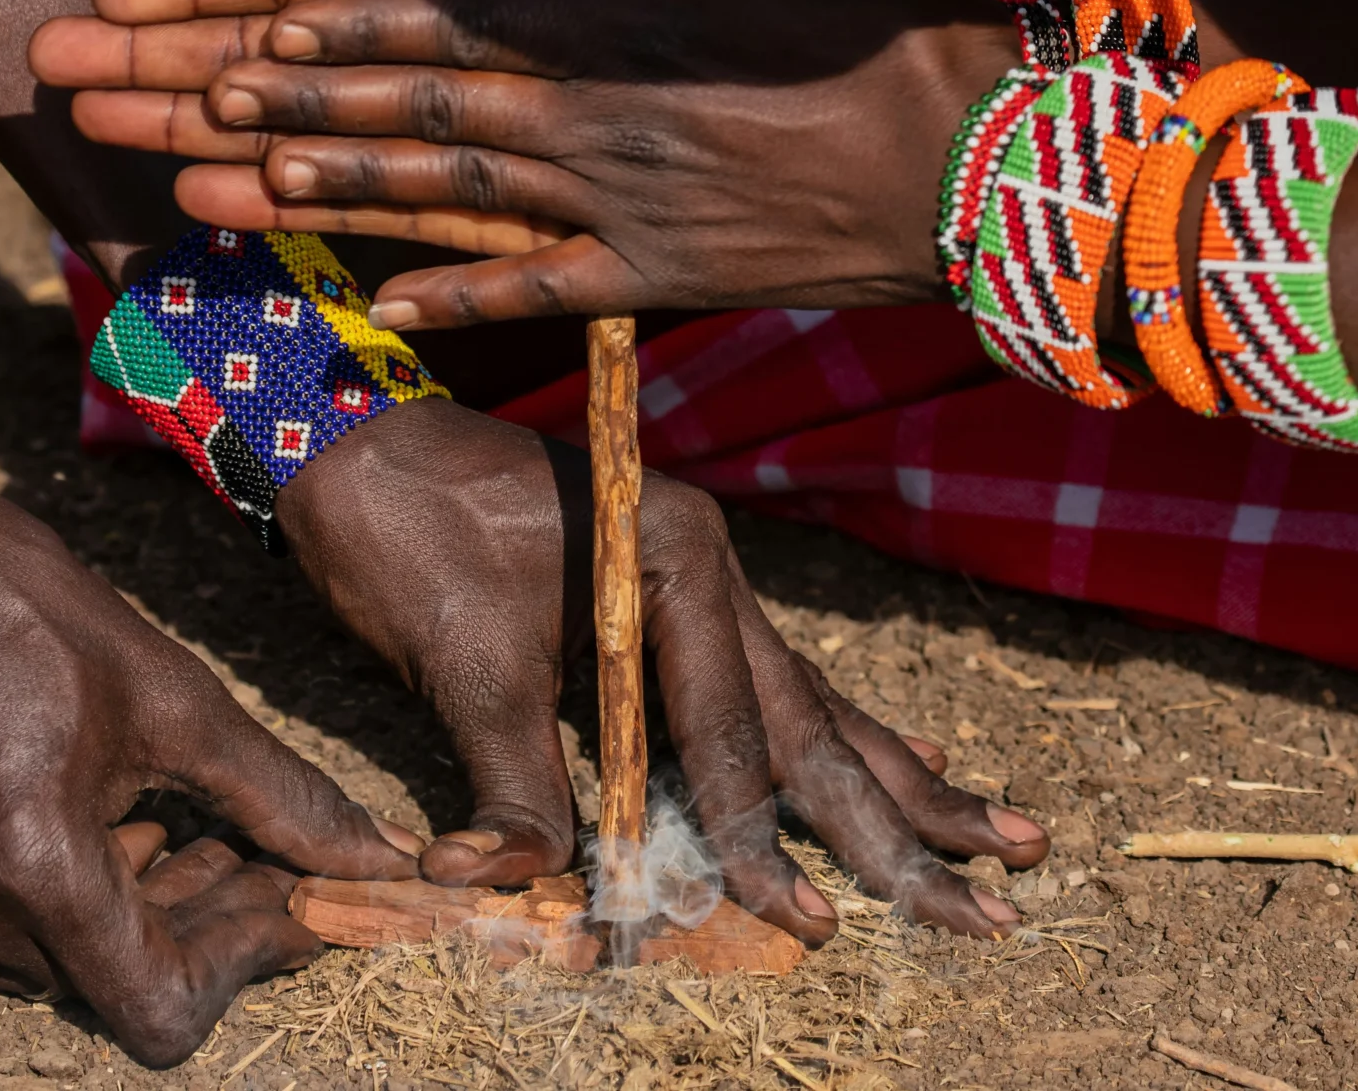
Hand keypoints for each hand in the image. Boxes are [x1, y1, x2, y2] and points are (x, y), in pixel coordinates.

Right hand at [0, 490, 421, 1065]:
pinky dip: (37, 909)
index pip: (162, 1011)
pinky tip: (72, 829)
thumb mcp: (178, 704)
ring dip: (120, 914)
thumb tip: (377, 863)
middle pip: (112, 985)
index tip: (282, 901)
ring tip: (151, 824)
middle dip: (197, 924)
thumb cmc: (36, 622)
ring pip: (49, 970)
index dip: (240, 963)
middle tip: (237, 848)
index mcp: (35, 869)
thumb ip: (282, 800)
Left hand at [32, 0, 1020, 326]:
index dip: (354, 38)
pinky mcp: (669, 279)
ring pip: (457, 209)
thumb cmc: (924, 50)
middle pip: (429, 123)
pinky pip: (546, 294)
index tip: (258, 34)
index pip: (469, 34)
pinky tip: (383, 308)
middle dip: (303, 112)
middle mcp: (613, 133)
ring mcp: (634, 215)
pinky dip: (463, 300)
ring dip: (340, 200)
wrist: (997, 191)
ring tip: (234, 195)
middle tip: (190, 107)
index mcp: (641, 40)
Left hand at [275, 397, 1045, 935]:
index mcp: (675, 564)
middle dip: (900, 821)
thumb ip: (511, 777)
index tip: (812, 921)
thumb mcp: (456, 656)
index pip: (733, 731)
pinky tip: (915, 759)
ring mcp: (702, 587)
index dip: (766, 838)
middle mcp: (710, 572)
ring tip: (1006, 835)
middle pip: (813, 724)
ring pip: (813, 709)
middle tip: (997, 894)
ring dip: (899, 784)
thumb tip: (516, 885)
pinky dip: (837, 737)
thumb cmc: (402, 530)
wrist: (350, 437)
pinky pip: (770, 688)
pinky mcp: (672, 608)